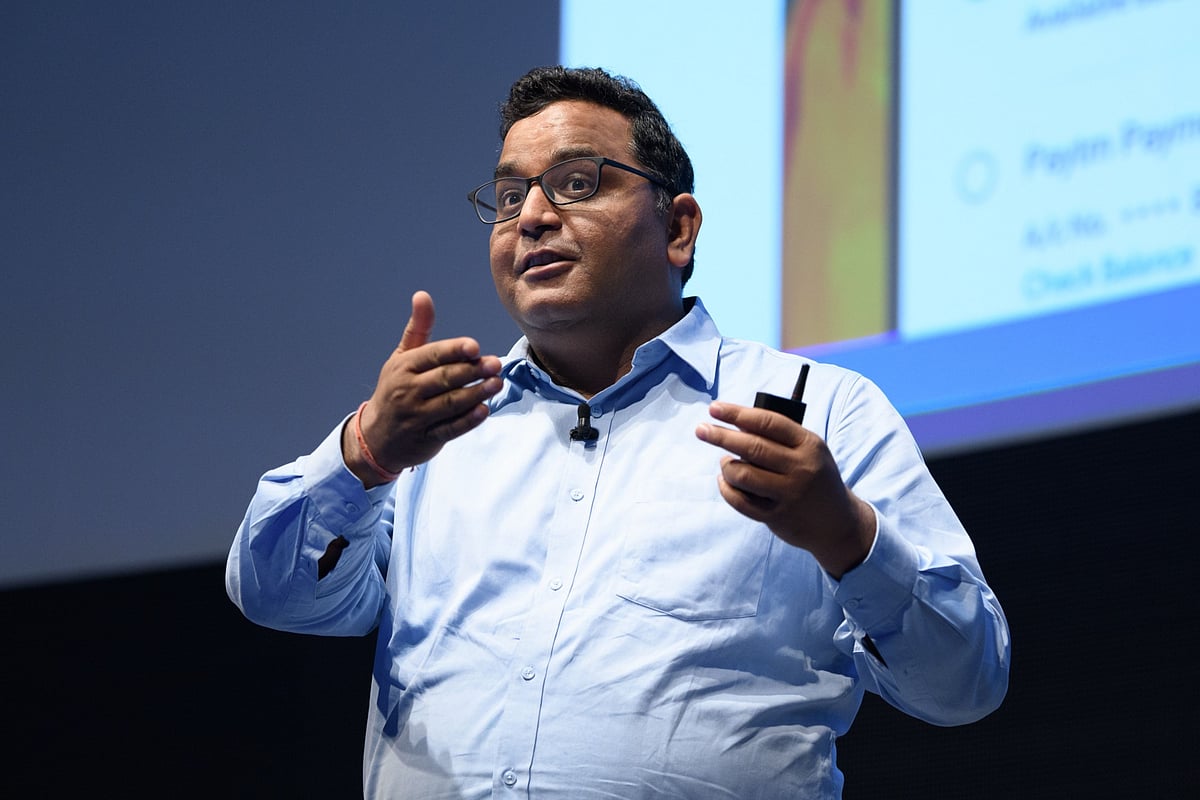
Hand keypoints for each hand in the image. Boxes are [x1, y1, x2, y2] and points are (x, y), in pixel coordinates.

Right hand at [343, 291, 502, 485]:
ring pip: (449, 404)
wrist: (375, 438)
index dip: (453, 351)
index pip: (431, 356)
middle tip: (496, 364)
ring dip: (475, 394)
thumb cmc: (395, 389)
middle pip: (444, 379)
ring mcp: (416, 417)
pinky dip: (467, 421)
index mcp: (403, 368)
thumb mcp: (402, 358)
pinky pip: (449, 429)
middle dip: (472, 371)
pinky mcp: (425, 439)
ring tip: (497, 383)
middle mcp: (407, 391)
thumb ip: (418, 329)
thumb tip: (423, 295)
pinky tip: (484, 410)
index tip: (475, 347)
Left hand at [695, 401, 875, 577]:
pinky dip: (727, 488)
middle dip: (721, 435)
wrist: (837, 522)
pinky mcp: (777, 516)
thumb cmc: (816, 477)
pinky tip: (725, 480)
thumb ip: (780, 437)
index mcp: (809, 444)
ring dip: (726, 465)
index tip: (715, 408)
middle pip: (752, 447)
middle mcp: (800, 468)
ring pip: (743, 474)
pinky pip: (741, 501)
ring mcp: (789, 494)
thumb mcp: (809, 451)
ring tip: (725, 461)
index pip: (768, 422)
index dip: (738, 414)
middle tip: (701, 429)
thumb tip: (737, 422)